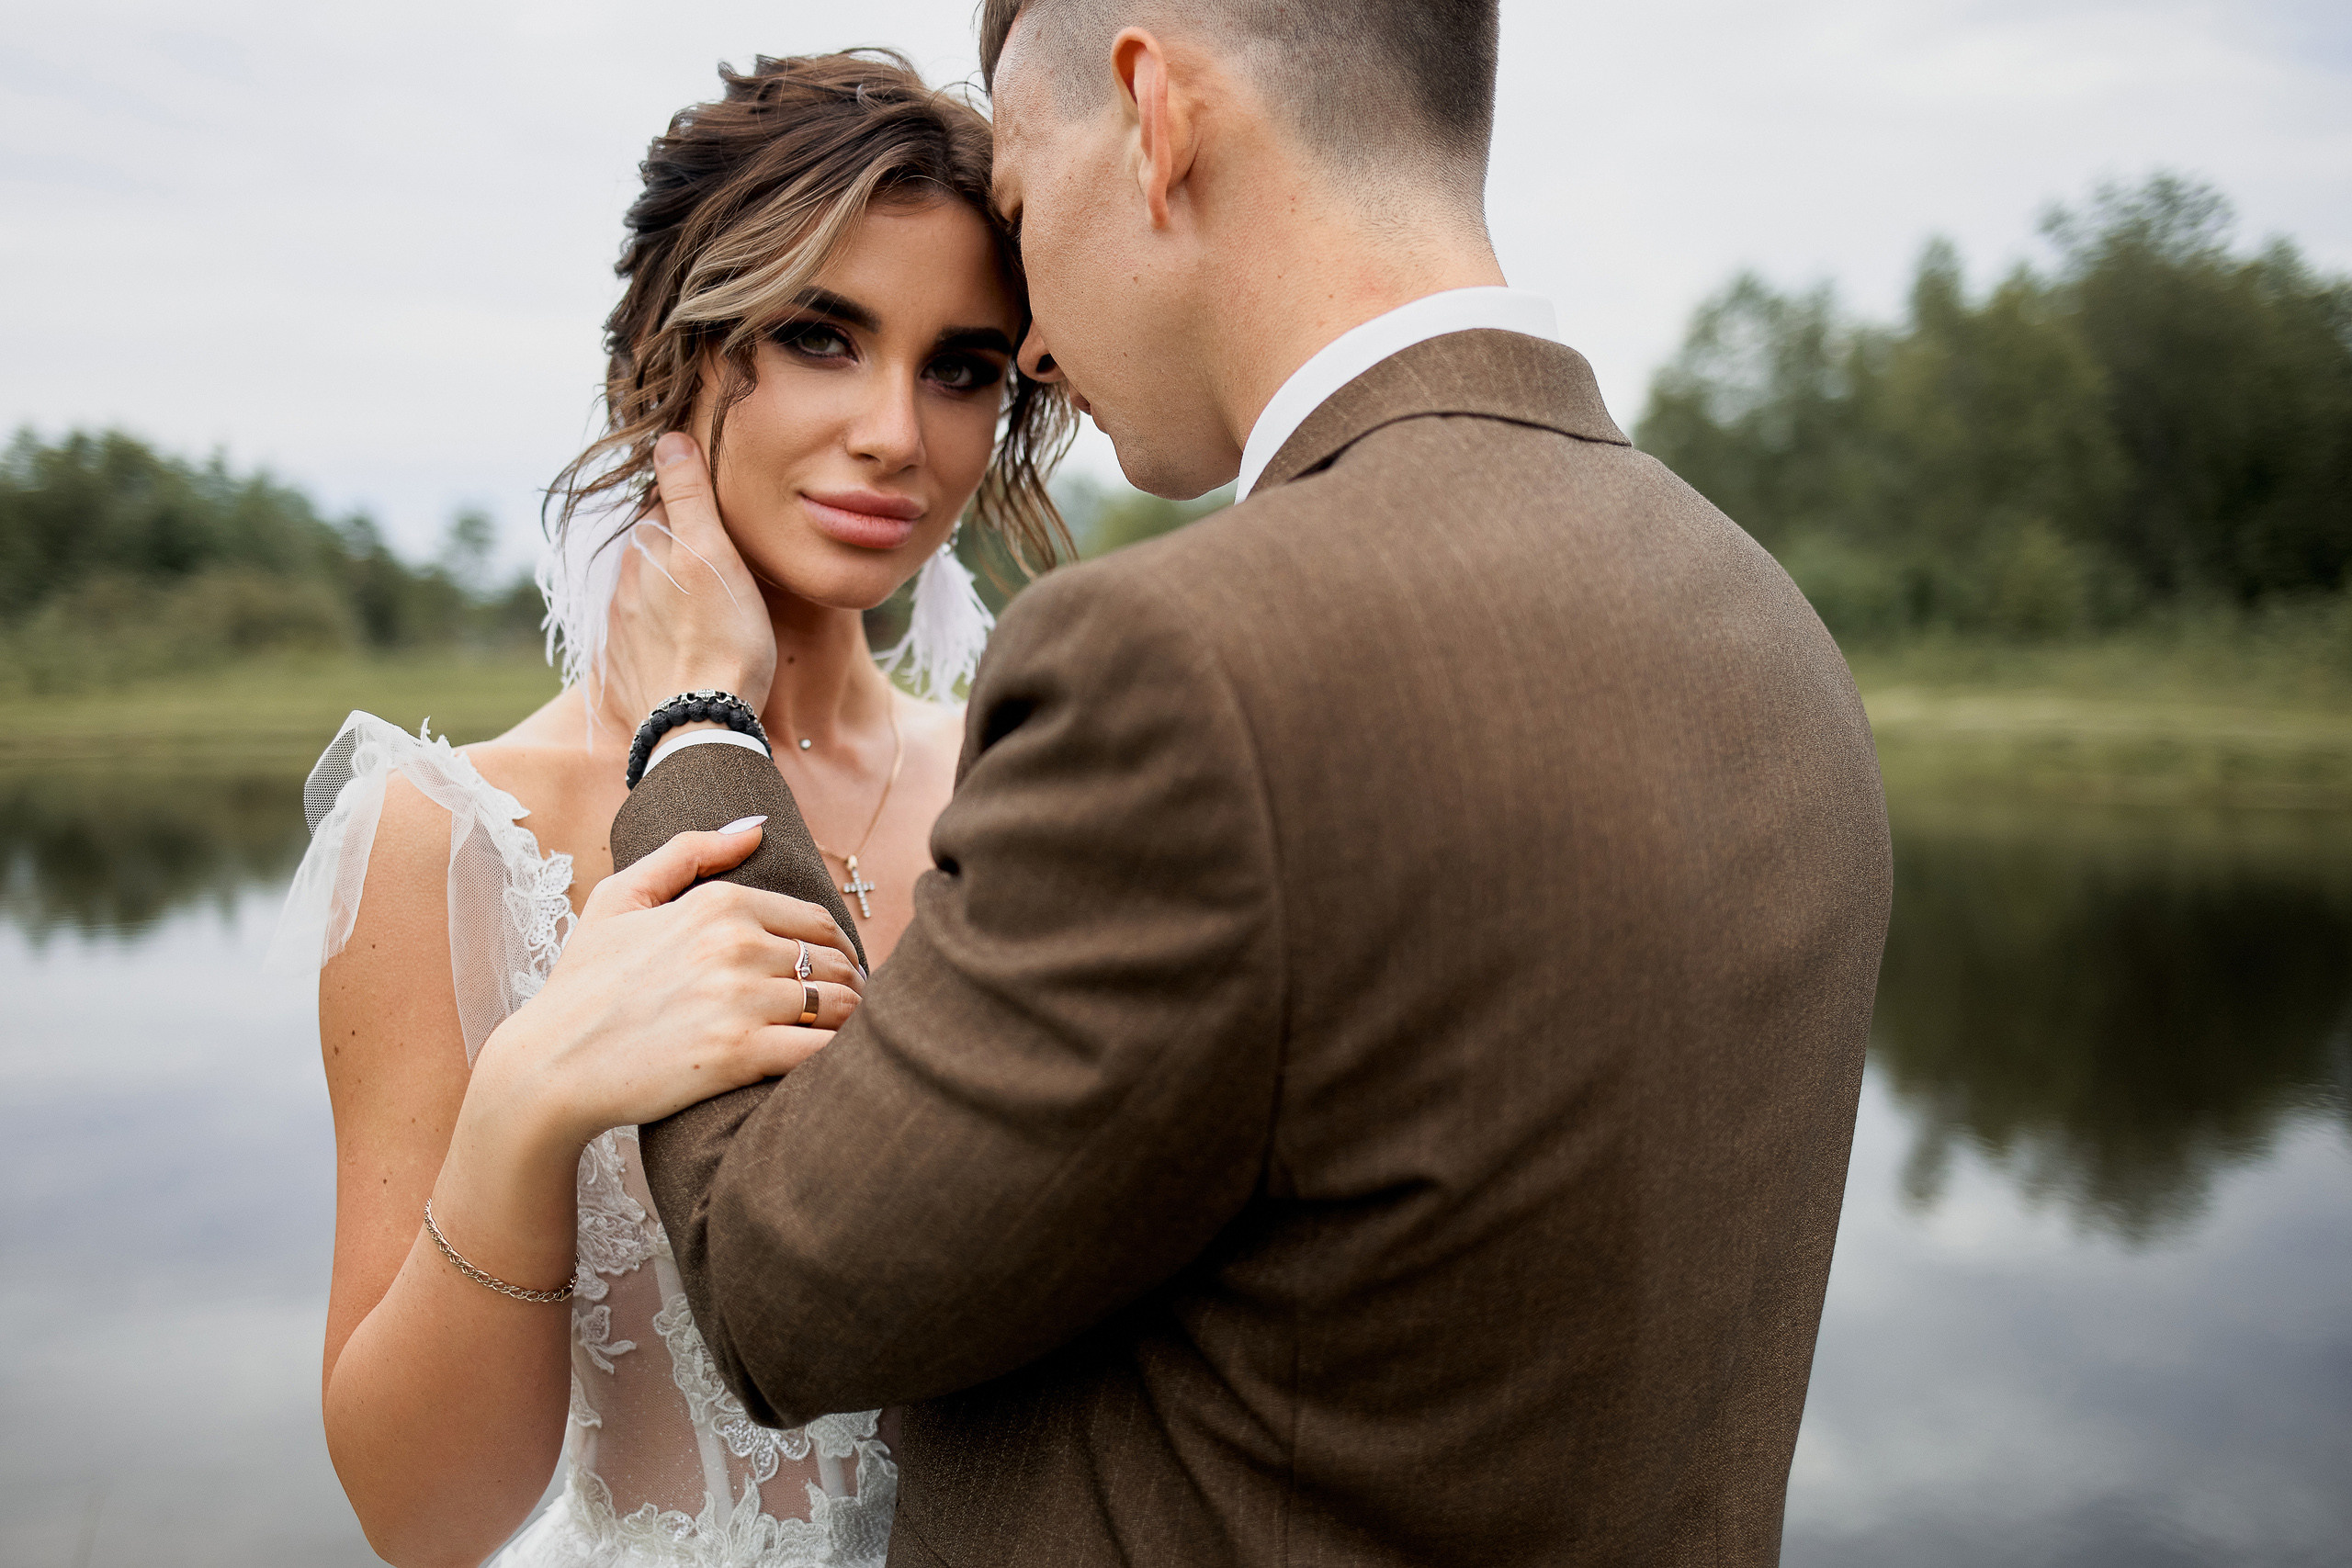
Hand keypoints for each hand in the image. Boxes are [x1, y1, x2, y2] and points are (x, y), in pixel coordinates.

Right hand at [467, 821, 863, 1155]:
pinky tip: (830, 1068)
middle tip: (847, 1011)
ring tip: (844, 1040)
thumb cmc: (585, 984)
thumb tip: (756, 828)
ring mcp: (740, 999)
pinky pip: (823, 1050)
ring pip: (838, 1005)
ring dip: (850, 1023)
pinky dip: (839, 1057)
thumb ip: (689, 853)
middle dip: (848, 987)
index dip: (836, 950)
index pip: (817, 922)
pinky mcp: (740, 1054)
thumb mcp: (621, 898)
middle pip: (834, 963)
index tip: (837, 974)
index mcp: (719, 904)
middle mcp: (736, 944)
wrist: (550, 1065)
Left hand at [606, 432, 777, 717]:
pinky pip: (641, 643)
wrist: (698, 727)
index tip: (716, 517)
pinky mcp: (624, 674)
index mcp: (646, 554)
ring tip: (707, 610)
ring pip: (645, 598)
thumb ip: (689, 497)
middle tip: (718, 562)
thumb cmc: (722, 639)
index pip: (663, 512)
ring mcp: (620, 634)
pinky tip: (686, 650)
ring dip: (668, 597)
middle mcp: (624, 589)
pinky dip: (661, 639)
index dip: (690, 509)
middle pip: (651, 555)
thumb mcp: (713, 556)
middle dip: (677, 553)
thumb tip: (668, 440)